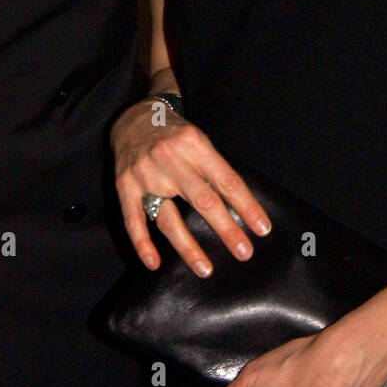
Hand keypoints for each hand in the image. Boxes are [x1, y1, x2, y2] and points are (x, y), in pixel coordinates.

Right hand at [111, 96, 270, 275]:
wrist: (133, 117)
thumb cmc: (175, 134)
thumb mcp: (199, 140)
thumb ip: (215, 168)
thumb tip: (241, 207)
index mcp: (194, 144)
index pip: (226, 181)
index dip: (246, 206)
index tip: (262, 229)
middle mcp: (170, 159)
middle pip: (203, 200)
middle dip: (226, 229)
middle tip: (244, 252)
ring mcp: (145, 174)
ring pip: (168, 218)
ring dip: (188, 247)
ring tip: (205, 269)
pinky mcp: (125, 185)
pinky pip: (133, 220)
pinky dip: (143, 244)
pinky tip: (154, 263)